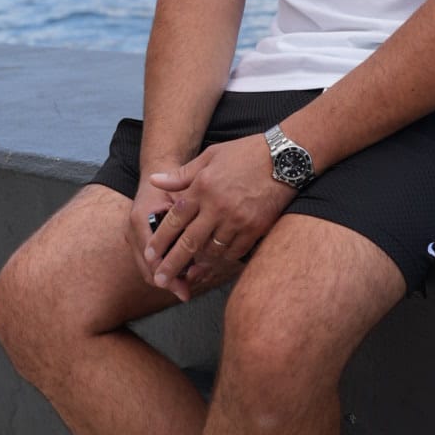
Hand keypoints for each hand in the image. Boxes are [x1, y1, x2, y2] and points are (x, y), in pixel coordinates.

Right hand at [126, 179, 178, 289]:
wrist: (160, 172)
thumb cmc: (176, 185)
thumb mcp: (184, 201)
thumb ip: (187, 226)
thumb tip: (200, 253)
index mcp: (141, 220)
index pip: (152, 259)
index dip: (170, 276)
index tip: (185, 290)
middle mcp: (132, 230)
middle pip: (148, 269)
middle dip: (169, 282)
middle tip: (187, 292)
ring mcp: (132, 235)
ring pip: (147, 268)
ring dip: (167, 277)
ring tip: (187, 284)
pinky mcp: (138, 239)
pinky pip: (149, 261)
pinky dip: (164, 268)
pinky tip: (183, 272)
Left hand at [145, 135, 292, 299]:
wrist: (285, 158)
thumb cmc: (245, 154)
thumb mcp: (209, 156)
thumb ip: (181, 174)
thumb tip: (154, 181)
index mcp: (203, 187)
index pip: (174, 220)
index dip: (160, 240)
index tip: (150, 255)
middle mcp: (217, 206)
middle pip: (189, 243)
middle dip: (172, 264)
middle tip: (160, 280)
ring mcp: (238, 220)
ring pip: (212, 251)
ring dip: (199, 263)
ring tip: (189, 273)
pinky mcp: (256, 228)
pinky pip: (234, 252)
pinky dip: (223, 259)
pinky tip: (215, 262)